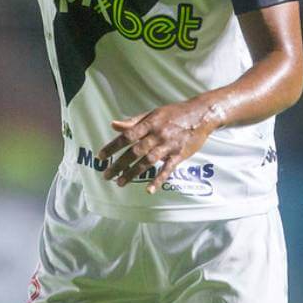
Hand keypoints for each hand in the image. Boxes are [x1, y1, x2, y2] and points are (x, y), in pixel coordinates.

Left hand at [96, 100, 223, 193]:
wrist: (201, 114)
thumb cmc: (175, 113)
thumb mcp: (153, 113)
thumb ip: (133, 121)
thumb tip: (114, 125)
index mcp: (150, 123)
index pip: (127, 136)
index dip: (113, 147)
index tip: (101, 156)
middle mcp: (158, 134)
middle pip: (135, 151)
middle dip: (120, 164)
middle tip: (107, 175)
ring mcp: (169, 145)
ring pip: (148, 161)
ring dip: (133, 173)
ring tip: (120, 182)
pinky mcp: (179, 154)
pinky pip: (167, 169)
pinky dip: (158, 179)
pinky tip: (149, 190)